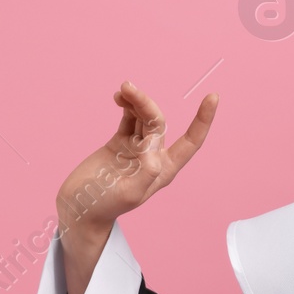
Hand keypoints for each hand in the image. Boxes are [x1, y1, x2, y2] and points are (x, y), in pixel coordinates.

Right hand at [56, 80, 217, 236]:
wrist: (80, 206)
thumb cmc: (105, 206)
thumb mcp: (128, 194)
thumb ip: (145, 172)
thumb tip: (153, 149)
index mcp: (164, 170)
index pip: (192, 141)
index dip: (203, 120)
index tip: (213, 97)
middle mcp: (154, 156)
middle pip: (159, 123)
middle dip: (146, 104)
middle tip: (127, 88)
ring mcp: (137, 147)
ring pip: (144, 117)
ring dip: (136, 101)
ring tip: (123, 89)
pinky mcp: (120, 142)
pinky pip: (129, 118)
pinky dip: (127, 106)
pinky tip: (120, 97)